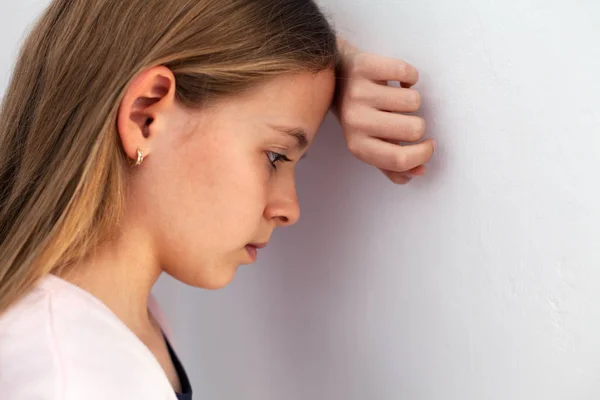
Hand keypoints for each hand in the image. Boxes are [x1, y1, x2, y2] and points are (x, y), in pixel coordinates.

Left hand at [333, 38, 435, 183]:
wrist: (333, 77)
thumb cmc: (358, 114)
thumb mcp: (370, 143)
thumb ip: (392, 164)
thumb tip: (419, 171)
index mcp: (356, 145)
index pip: (398, 159)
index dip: (422, 155)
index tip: (428, 145)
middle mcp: (354, 120)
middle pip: (414, 129)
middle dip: (418, 124)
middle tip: (404, 117)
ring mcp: (358, 92)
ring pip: (414, 100)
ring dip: (411, 98)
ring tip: (395, 98)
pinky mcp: (365, 66)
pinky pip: (407, 72)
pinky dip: (409, 75)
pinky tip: (396, 80)